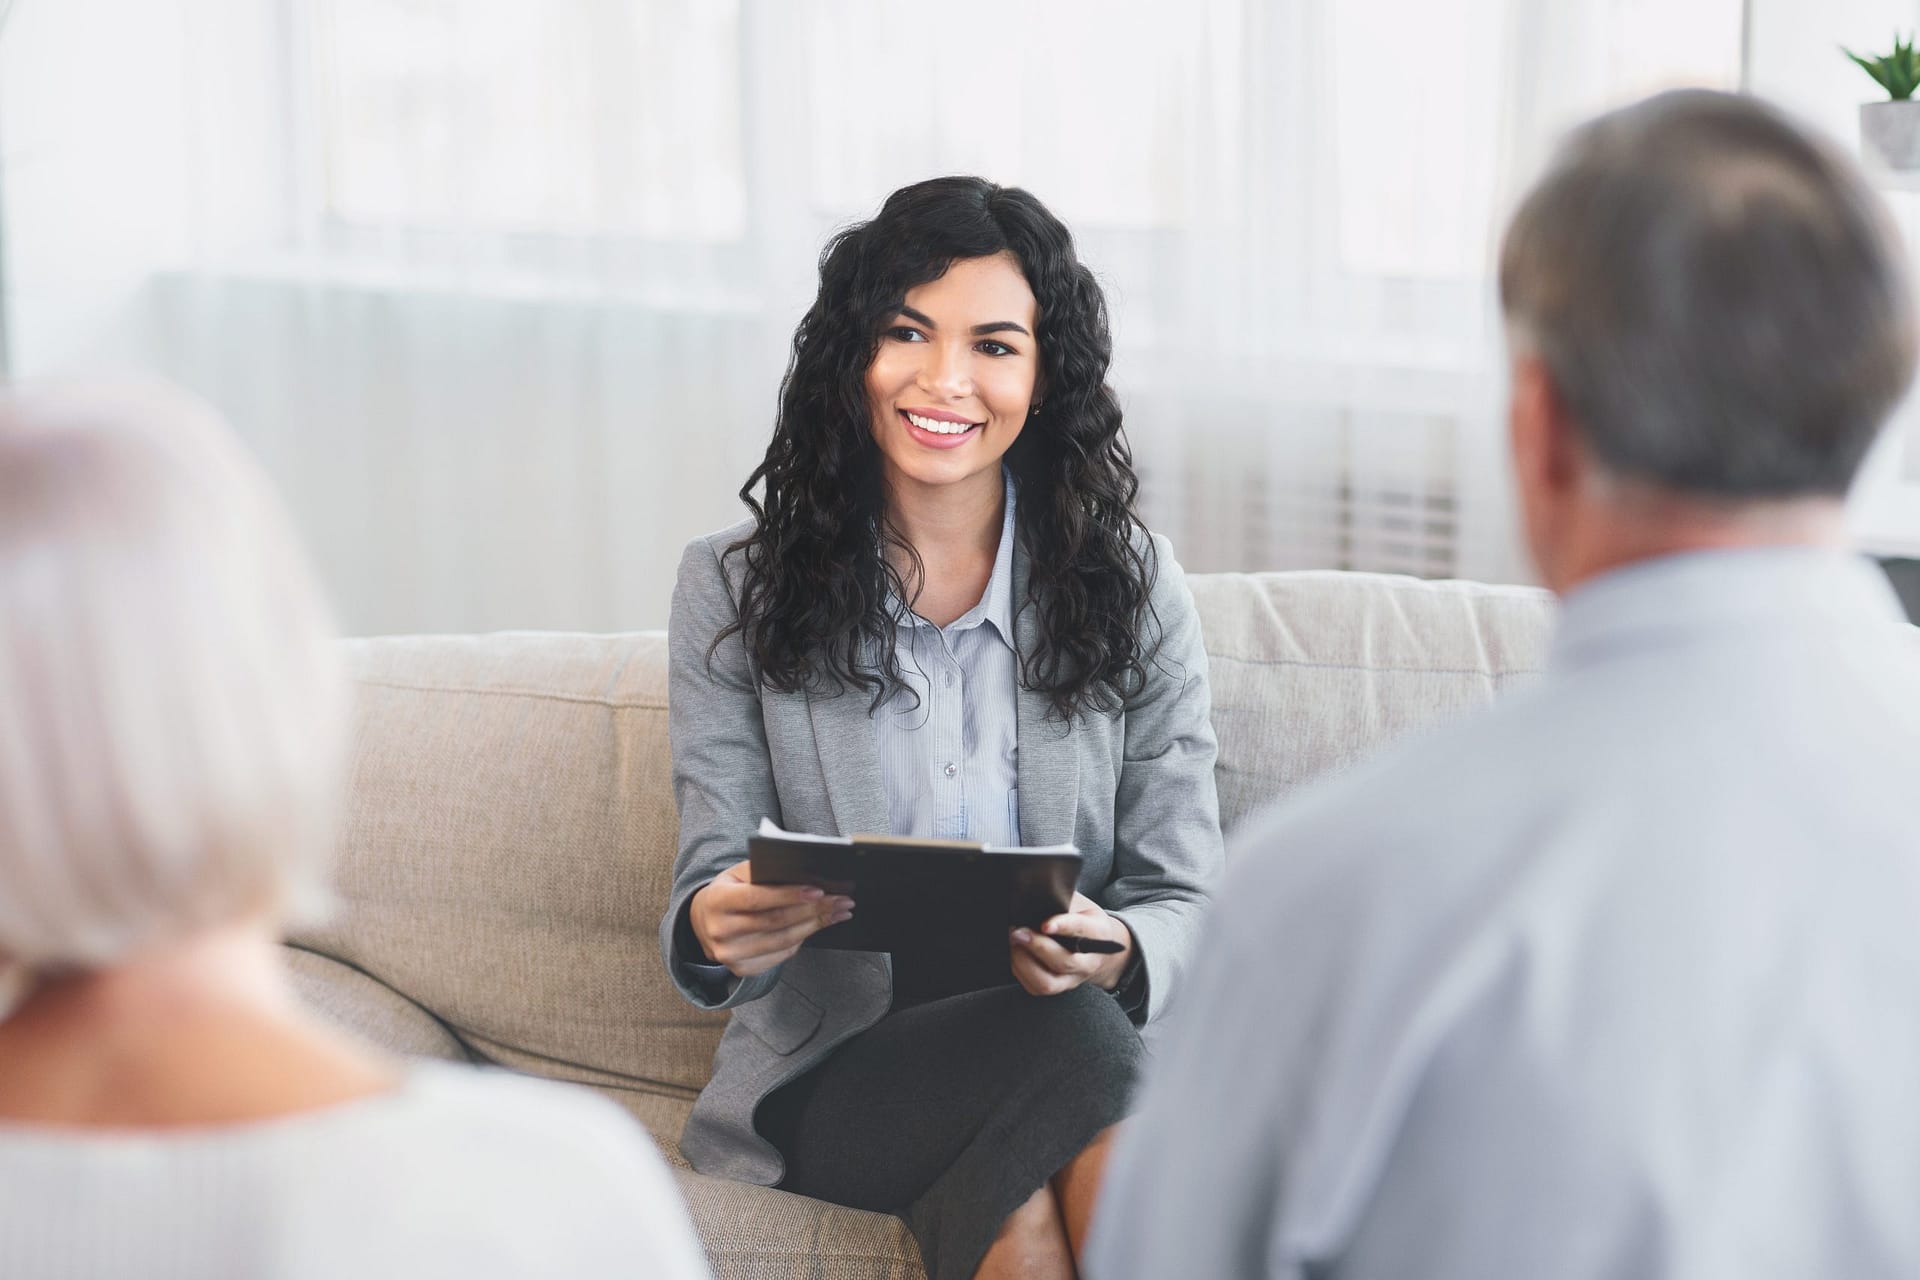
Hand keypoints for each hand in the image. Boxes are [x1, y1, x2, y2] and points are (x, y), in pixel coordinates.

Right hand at [688, 861, 852, 977]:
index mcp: (717, 900)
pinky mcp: (742, 969)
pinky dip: (803, 939)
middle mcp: (719, 931)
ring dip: (815, 926)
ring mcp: (729, 954)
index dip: (789, 895)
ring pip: (783, 940)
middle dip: (813, 910)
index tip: (819, 891)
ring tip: (838, 913)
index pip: (757, 898)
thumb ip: (764, 872)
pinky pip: (781, 954)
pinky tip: (818, 926)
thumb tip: (805, 875)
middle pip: (775, 921)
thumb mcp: (738, 874)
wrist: (704, 921)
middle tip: (841, 901)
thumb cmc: (730, 891)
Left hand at [1009, 892, 1131, 996]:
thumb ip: (1063, 901)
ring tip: (1012, 944)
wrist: (1101, 949)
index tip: (1045, 924)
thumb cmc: (1085, 921)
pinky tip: (1014, 955)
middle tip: (1017, 932)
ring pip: (1048, 982)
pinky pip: (1036, 988)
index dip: (1063, 926)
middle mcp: (1088, 961)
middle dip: (1037, 947)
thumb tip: (1033, 897)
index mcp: (1097, 933)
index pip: (1081, 929)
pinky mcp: (1059, 988)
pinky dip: (1020, 972)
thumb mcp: (1081, 905)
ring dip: (1024, 963)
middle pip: (1064, 961)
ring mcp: (1073, 978)